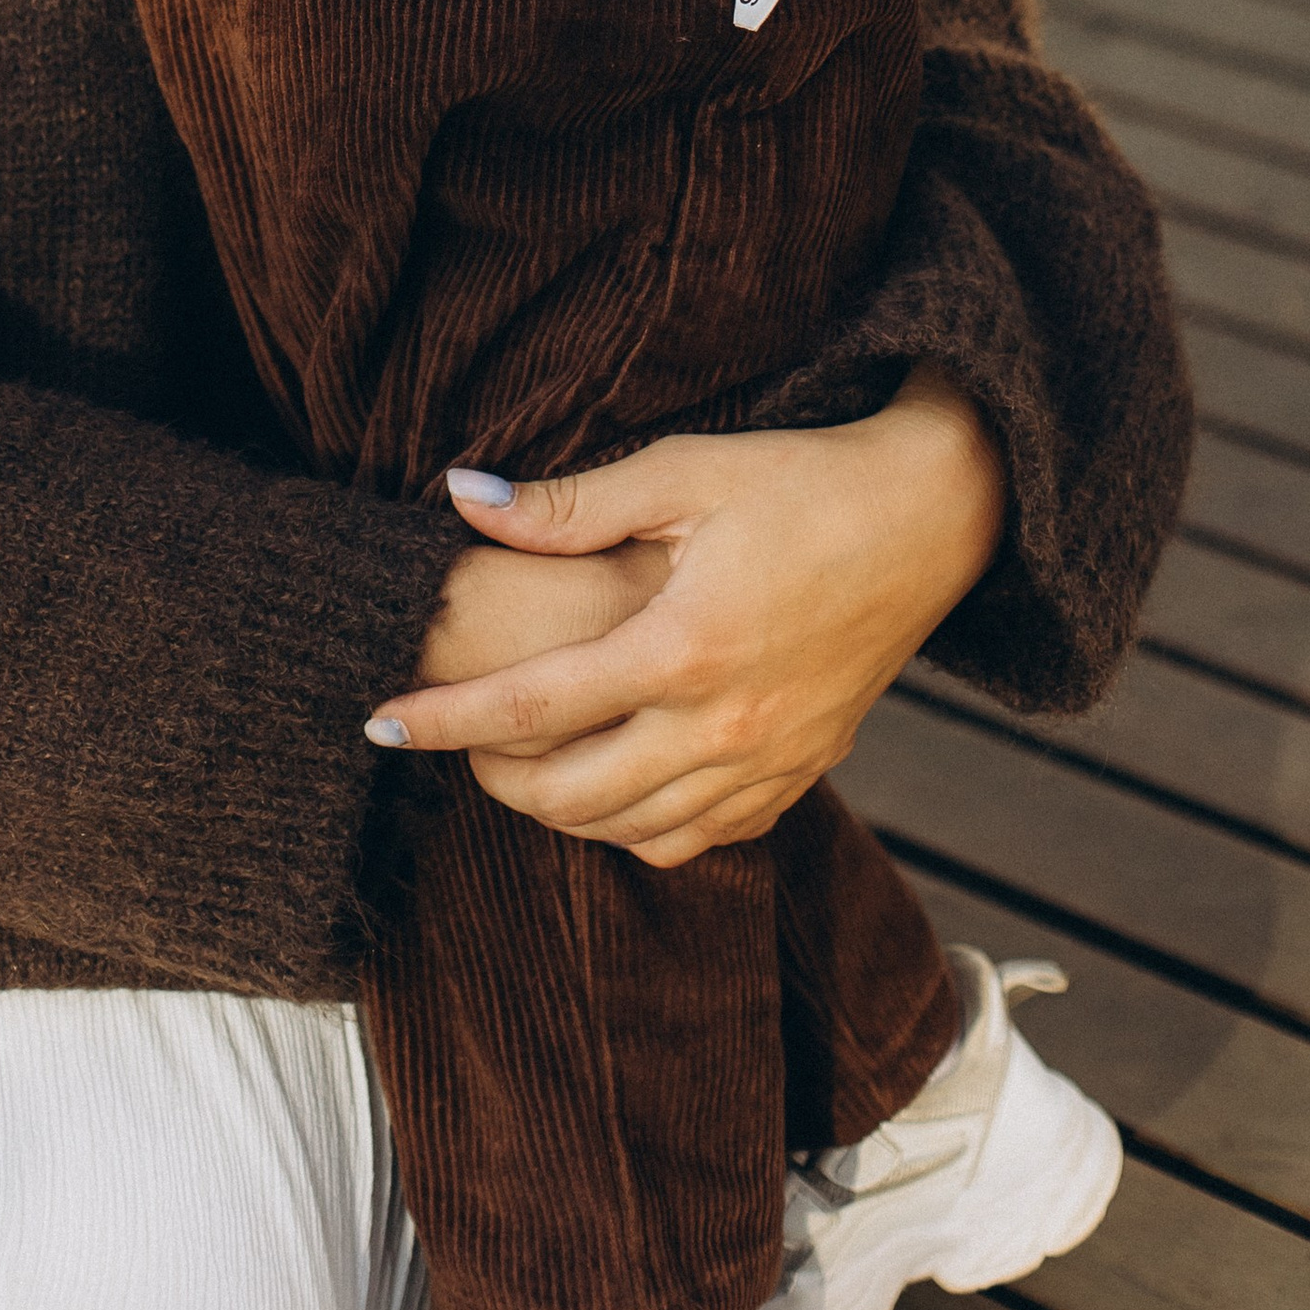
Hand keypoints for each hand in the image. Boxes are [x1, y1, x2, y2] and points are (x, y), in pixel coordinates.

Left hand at [370, 370, 1005, 867]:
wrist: (932, 519)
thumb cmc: (801, 482)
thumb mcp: (682, 472)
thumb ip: (568, 504)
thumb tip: (461, 498)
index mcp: (683, 650)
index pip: (531, 707)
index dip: (442, 720)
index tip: (377, 722)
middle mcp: (724, 728)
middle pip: (570, 795)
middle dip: (489, 778)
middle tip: (444, 739)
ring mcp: (769, 764)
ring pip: (632, 830)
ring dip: (556, 809)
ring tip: (512, 762)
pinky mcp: (802, 774)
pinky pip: (700, 837)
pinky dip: (637, 826)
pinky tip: (610, 783)